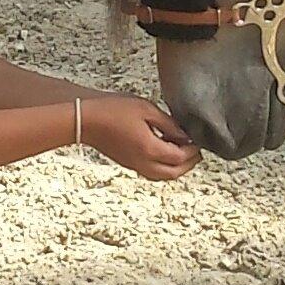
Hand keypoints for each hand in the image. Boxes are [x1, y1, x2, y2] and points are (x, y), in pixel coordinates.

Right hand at [79, 96, 200, 180]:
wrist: (85, 118)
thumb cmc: (112, 109)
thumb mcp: (146, 109)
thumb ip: (168, 123)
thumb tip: (184, 134)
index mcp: (150, 149)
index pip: (180, 157)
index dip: (192, 149)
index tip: (198, 140)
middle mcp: (144, 163)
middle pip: (174, 173)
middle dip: (189, 164)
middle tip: (196, 151)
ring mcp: (135, 165)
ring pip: (162, 176)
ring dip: (176, 168)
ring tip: (183, 152)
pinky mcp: (127, 163)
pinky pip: (152, 173)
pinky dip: (163, 167)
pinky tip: (163, 152)